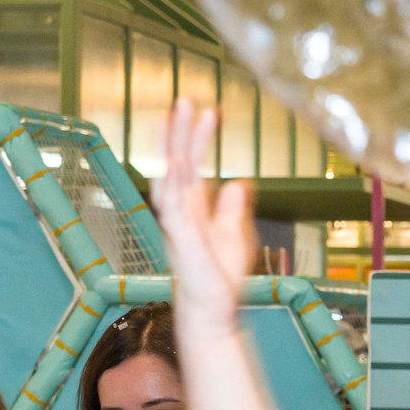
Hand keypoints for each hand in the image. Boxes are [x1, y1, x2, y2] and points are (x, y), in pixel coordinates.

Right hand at [151, 106, 253, 327]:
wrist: (212, 310)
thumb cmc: (219, 277)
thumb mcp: (233, 234)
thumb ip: (232, 207)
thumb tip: (237, 181)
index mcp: (193, 207)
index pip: (193, 164)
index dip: (198, 138)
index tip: (208, 111)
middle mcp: (181, 210)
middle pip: (178, 162)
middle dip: (181, 130)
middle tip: (186, 98)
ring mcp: (177, 222)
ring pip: (171, 175)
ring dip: (173, 145)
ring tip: (178, 116)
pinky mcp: (181, 239)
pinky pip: (172, 206)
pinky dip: (173, 184)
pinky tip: (175, 162)